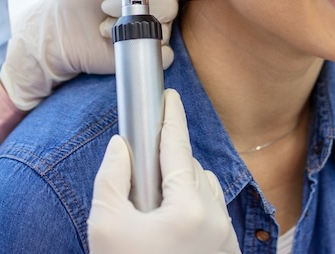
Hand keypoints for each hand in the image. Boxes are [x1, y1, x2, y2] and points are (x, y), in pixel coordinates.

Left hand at [0, 0, 220, 110]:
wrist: (60, 27)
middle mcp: (160, 5)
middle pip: (171, 6)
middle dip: (138, 4)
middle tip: (106, 2)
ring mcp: (155, 31)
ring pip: (163, 29)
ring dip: (126, 23)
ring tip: (104, 19)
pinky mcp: (148, 53)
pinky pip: (160, 53)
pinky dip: (132, 45)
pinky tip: (111, 40)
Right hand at [88, 90, 240, 253]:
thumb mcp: (105, 227)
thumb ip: (111, 178)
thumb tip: (121, 146)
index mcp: (189, 208)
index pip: (178, 147)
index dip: (171, 117)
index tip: (169, 96)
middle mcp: (216, 218)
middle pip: (190, 169)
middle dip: (166, 166)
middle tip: (140, 184)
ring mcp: (226, 237)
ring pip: (205, 190)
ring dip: (183, 188)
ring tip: (154, 211)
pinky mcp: (229, 251)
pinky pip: (214, 214)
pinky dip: (195, 210)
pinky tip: (171, 226)